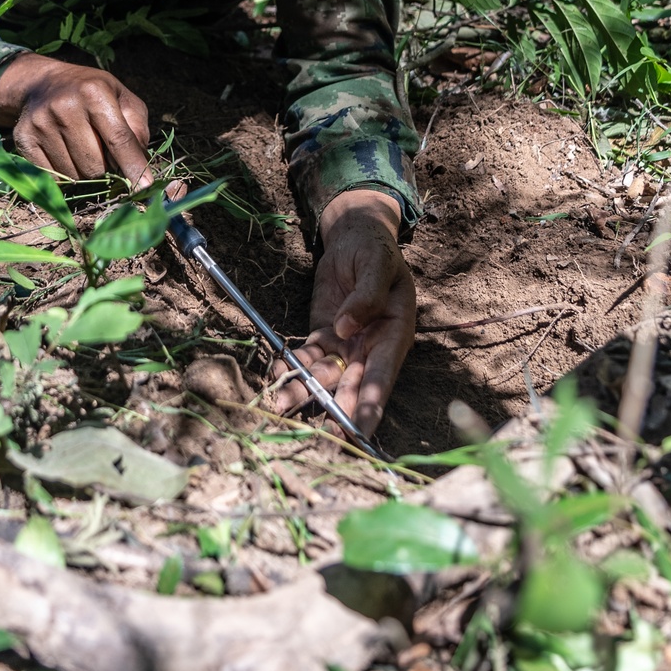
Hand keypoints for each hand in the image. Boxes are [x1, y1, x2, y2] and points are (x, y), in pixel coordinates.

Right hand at [0, 53, 151, 185]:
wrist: (43, 83)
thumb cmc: (91, 93)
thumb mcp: (121, 97)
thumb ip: (137, 127)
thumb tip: (139, 163)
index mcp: (94, 92)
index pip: (118, 139)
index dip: (133, 166)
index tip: (145, 187)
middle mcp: (65, 107)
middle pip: (96, 165)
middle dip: (106, 168)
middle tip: (103, 152)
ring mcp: (41, 124)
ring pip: (75, 176)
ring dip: (85, 172)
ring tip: (82, 149)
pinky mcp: (24, 139)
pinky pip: (52, 178)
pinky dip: (65, 176)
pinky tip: (65, 154)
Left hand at [273, 189, 415, 438]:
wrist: (354, 236)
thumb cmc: (375, 250)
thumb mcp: (378, 265)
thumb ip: (366, 296)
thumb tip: (347, 328)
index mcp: (394, 333)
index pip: (382, 373)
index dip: (371, 401)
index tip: (361, 428)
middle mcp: (371, 346)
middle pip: (352, 383)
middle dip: (337, 408)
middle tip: (324, 434)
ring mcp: (346, 343)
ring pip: (326, 374)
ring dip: (305, 390)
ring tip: (282, 405)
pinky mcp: (324, 334)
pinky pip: (308, 356)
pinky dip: (292, 366)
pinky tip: (276, 373)